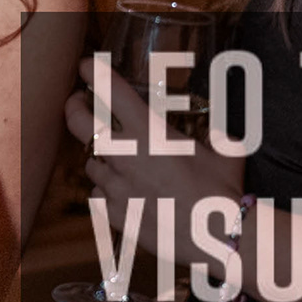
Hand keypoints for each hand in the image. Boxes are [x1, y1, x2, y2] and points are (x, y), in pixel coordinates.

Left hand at [66, 79, 242, 293]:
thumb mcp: (228, 151)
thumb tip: (222, 132)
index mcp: (150, 133)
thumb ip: (218, 136)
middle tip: (78, 102)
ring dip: (101, 159)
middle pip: (78, 122)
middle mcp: (125, 156)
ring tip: (116, 159)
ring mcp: (115, 186)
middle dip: (73, 106)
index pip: (112, 91)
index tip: (86, 65)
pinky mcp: (114, 214)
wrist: (217, 237)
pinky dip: (107, 192)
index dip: (94, 72)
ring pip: (90, 164)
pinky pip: (99, 197)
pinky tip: (124, 194)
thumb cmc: (223, 191)